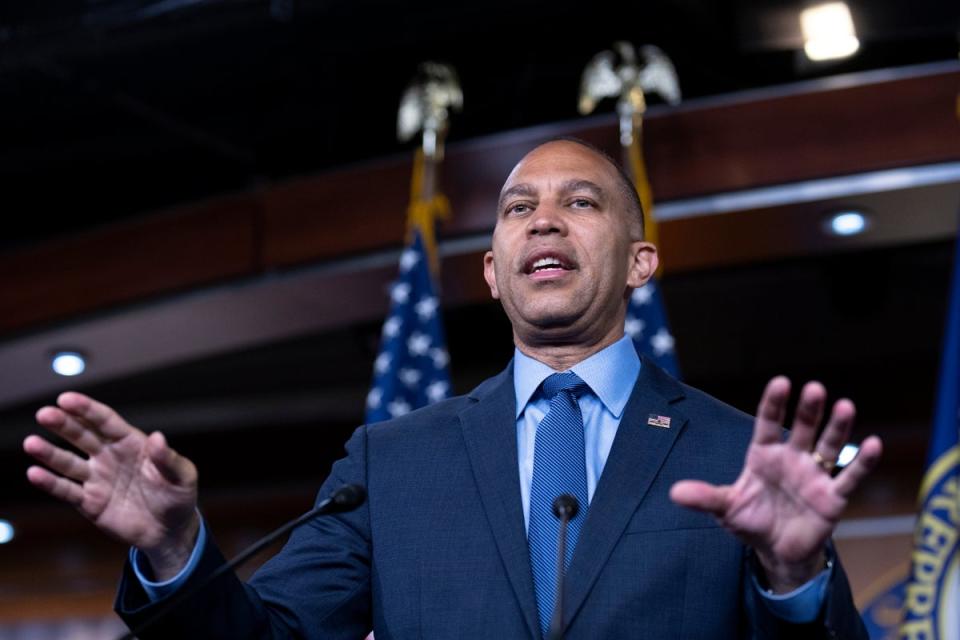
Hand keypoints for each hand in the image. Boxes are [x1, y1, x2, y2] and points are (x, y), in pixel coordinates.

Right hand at [23, 392, 199, 579]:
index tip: (66, 399)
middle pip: (82, 436)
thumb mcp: (182, 476)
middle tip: (45, 413)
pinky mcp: (89, 502)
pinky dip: (50, 483)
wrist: (169, 530)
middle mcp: (109, 456)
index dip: (87, 409)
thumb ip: (167, 458)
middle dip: (64, 424)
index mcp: (131, 443)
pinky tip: (34, 473)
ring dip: (49, 453)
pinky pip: (66, 490)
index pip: (106, 421)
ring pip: (68, 462)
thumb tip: (158, 437)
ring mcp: (97, 478)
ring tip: (31, 443)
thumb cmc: (178, 496)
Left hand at [669, 377, 881, 591]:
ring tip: (846, 406)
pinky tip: (873, 443)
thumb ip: (705, 497)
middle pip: (801, 428)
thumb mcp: (725, 509)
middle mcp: (792, 458)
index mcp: (763, 455)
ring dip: (837, 427)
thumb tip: (673, 493)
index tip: (780, 382)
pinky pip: (849, 477)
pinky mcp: (832, 497)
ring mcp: (814, 475)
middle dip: (807, 409)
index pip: (767, 423)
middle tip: (814, 388)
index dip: (773, 403)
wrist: (776, 551)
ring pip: (828, 445)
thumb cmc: (750, 521)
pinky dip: (862, 462)